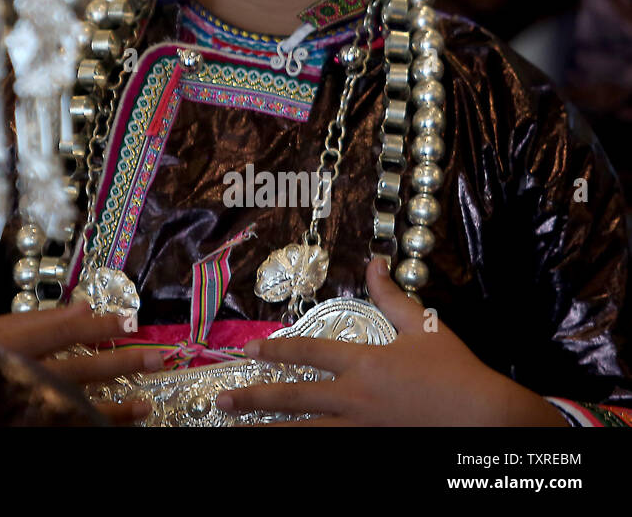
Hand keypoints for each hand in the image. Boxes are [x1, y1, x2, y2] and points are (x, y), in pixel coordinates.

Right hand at [0, 301, 161, 424]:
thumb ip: (40, 319)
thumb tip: (84, 305)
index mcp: (9, 348)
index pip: (62, 331)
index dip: (98, 325)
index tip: (127, 320)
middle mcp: (20, 380)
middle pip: (79, 372)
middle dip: (120, 364)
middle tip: (155, 358)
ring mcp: (25, 410)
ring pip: (79, 411)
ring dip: (116, 410)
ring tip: (145, 405)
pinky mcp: (29, 429)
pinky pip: (70, 429)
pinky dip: (94, 426)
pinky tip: (114, 425)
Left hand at [216, 257, 567, 426]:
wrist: (489, 419)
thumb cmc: (457, 372)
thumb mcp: (424, 327)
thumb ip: (392, 296)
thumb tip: (374, 262)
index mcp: (363, 363)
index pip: (308, 352)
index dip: (275, 350)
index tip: (249, 351)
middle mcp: (354, 398)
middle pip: (293, 397)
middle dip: (254, 397)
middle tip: (222, 399)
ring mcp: (362, 429)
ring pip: (305, 431)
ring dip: (268, 429)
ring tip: (238, 429)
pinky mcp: (374, 449)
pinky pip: (331, 449)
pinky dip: (307, 447)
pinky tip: (284, 446)